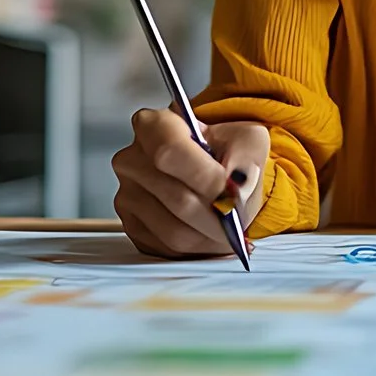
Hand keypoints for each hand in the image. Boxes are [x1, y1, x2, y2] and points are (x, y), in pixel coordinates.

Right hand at [112, 108, 268, 259]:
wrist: (214, 170)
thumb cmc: (225, 151)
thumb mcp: (247, 138)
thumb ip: (246, 155)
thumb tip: (238, 185)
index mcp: (153, 126)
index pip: (170, 153)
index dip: (206, 178)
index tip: (231, 191)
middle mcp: (132, 160)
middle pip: (178, 199)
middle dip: (218, 215)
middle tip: (240, 216)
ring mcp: (128, 196)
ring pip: (175, 231)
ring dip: (211, 236)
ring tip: (229, 225)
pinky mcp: (134, 227)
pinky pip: (169, 249)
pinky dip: (199, 247)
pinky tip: (211, 233)